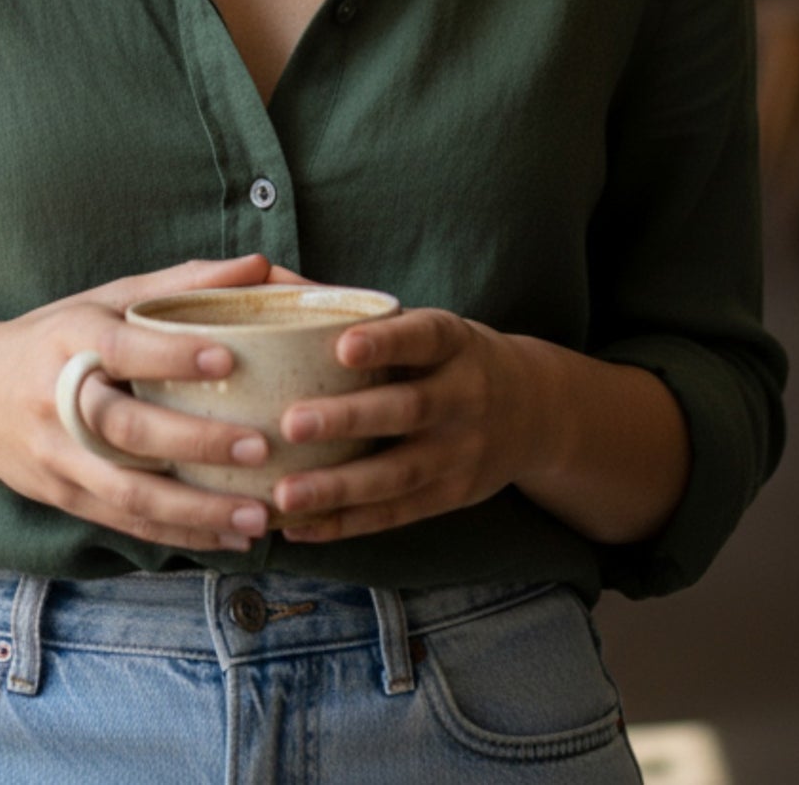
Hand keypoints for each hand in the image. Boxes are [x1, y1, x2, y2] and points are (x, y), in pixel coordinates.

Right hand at [0, 254, 313, 555]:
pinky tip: (228, 540)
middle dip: (194, 443)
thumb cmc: (53, 337)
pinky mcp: (63, 497)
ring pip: (127, 493)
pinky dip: (178, 536)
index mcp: (69, 340)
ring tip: (256, 517)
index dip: (170, 354)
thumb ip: (180, 285)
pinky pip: (125, 522)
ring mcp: (58, 457)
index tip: (228, 357)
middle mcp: (57, 401)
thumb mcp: (103, 299)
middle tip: (258, 447)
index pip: (120, 347)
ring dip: (196, 511)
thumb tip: (260, 264)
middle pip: (124, 429)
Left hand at [269, 308, 545, 543]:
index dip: (386, 342)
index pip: (423, 338)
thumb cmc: (447, 357)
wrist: (535, 411)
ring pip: (398, 473)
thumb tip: (263, 272)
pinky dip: (345, 523)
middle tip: (290, 424)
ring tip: (284, 493)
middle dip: (348, 419)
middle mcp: (462, 396)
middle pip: (406, 410)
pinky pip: (394, 513)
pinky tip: (298, 526)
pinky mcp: (449, 496)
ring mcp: (459, 452)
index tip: (342, 346)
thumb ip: (349, 305)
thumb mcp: (422, 323)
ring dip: (338, 486)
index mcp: (453, 343)